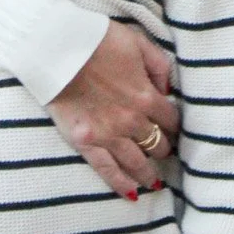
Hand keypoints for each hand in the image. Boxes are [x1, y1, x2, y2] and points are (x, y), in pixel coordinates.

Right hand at [47, 21, 179, 198]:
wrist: (58, 48)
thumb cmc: (98, 40)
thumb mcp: (138, 42)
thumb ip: (159, 66)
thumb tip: (167, 90)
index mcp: (146, 95)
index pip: (171, 120)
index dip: (174, 126)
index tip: (173, 129)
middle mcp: (132, 120)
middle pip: (157, 144)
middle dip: (163, 148)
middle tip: (163, 151)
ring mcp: (109, 135)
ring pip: (137, 162)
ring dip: (148, 173)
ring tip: (154, 180)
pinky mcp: (86, 143)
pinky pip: (108, 171)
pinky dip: (121, 184)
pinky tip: (132, 194)